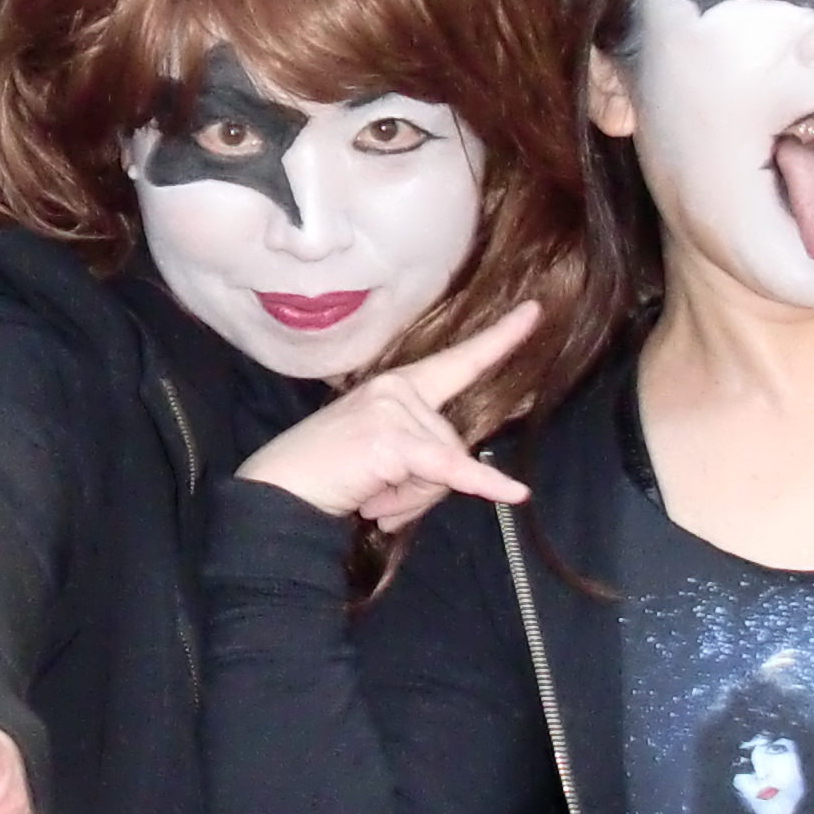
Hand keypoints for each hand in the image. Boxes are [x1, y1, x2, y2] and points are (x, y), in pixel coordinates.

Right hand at [234, 302, 538, 529]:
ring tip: (371, 501)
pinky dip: (483, 486)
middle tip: (381, 501)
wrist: (279, 494)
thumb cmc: (328, 477)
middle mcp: (398, 388)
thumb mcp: (385, 459)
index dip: (499, 339)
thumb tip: (459, 476)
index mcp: (397, 387)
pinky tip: (514, 494)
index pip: (457, 361)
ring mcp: (394, 409)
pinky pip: (449, 471)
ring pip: (448, 468)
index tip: (534, 313)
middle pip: (455, 444)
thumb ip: (423, 456)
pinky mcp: (393, 440)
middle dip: (428, 488)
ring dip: (414, 500)